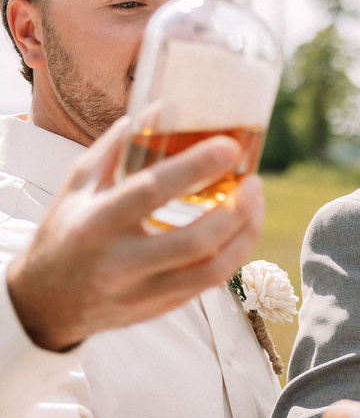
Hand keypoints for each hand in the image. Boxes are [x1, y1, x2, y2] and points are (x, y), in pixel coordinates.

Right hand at [6, 118, 263, 350]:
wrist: (45, 303)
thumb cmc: (64, 233)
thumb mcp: (77, 185)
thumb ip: (116, 147)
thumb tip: (158, 108)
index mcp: (96, 224)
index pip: (151, 192)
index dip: (194, 167)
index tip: (228, 147)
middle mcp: (119, 263)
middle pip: (194, 241)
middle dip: (237, 209)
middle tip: (254, 181)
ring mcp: (142, 293)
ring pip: (212, 270)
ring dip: (246, 235)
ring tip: (255, 203)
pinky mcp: (160, 309)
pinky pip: (209, 284)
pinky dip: (234, 254)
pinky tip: (242, 229)